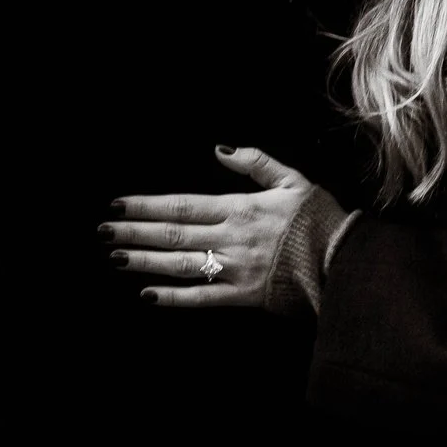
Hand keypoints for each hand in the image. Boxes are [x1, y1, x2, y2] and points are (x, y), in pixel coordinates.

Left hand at [104, 148, 315, 306]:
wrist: (343, 262)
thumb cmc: (319, 219)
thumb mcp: (293, 180)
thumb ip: (256, 163)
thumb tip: (220, 149)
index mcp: (239, 208)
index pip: (182, 206)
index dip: (147, 206)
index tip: (118, 205)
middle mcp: (230, 238)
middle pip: (173, 234)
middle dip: (135, 232)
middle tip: (103, 232)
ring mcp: (235, 269)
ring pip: (180, 264)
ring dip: (145, 261)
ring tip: (116, 257)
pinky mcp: (243, 295)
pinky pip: (201, 298)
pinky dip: (173, 297)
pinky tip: (148, 294)